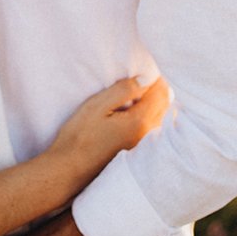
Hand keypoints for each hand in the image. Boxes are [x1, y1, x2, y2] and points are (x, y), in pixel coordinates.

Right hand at [49, 75, 170, 180]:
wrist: (71, 167)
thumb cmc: (80, 135)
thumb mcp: (97, 106)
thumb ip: (123, 90)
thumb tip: (146, 78)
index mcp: (140, 121)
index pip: (161, 92)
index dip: (155, 77)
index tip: (143, 68)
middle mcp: (149, 134)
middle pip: (165, 104)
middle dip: (157, 88)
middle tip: (141, 76)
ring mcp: (145, 144)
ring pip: (161, 115)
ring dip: (154, 101)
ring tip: (137, 92)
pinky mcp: (138, 149)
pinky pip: (153, 126)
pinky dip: (150, 113)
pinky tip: (133, 111)